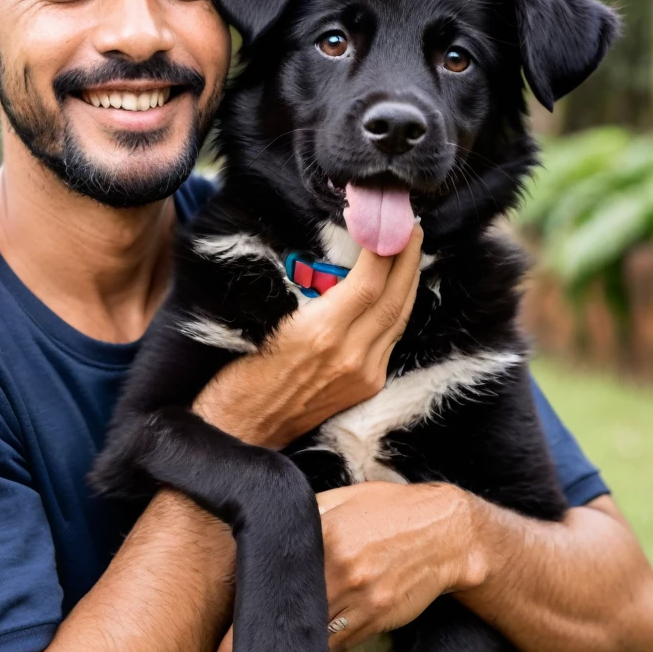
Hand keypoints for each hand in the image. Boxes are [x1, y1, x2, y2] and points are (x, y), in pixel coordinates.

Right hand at [195, 226, 422, 448]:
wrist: (241, 430)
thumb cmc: (241, 373)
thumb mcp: (269, 322)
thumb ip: (310, 294)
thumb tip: (337, 259)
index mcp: (321, 334)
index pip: (368, 282)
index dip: (384, 248)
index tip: (384, 222)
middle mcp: (350, 356)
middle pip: (394, 297)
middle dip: (407, 257)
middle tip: (410, 225)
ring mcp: (363, 375)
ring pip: (399, 318)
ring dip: (409, 280)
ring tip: (411, 248)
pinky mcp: (367, 387)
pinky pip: (392, 339)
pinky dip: (399, 308)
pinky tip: (399, 289)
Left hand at [207, 479, 481, 651]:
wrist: (445, 533)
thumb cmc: (388, 510)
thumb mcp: (342, 500)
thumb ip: (304, 519)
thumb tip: (264, 532)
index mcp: (324, 535)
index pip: (273, 578)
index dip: (243, 611)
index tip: (218, 640)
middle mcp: (340, 569)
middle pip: (287, 616)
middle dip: (253, 647)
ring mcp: (362, 599)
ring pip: (311, 640)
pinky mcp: (378, 619)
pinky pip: (338, 646)